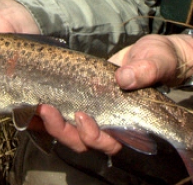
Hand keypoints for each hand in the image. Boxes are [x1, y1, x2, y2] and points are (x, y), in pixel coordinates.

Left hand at [33, 33, 192, 154]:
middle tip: (48, 109)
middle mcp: (108, 120)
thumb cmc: (159, 60)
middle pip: (81, 140)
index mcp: (127, 121)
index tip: (82, 117)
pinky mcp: (80, 96)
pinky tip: (34, 99)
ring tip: (40, 103)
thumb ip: (146, 70)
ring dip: (52, 121)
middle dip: (63, 130)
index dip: (93, 136)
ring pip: (68, 129)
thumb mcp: (156, 61)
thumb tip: (125, 79)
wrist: (152, 52)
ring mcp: (92, 109)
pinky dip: (48, 109)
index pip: (108, 141)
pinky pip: (62, 109)